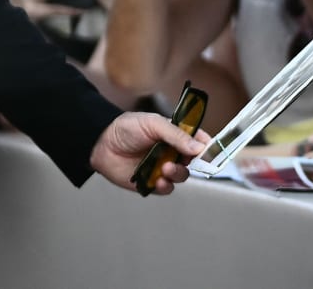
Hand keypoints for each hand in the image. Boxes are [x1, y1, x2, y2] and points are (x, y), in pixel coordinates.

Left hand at [89, 112, 206, 194]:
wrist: (101, 143)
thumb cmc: (126, 128)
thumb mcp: (153, 124)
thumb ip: (176, 135)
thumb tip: (199, 147)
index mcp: (175, 134)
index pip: (198, 140)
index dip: (207, 145)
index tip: (211, 150)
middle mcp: (171, 152)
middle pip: (193, 161)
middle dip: (193, 163)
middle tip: (186, 160)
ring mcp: (162, 167)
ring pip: (181, 176)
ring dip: (177, 174)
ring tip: (166, 169)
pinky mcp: (151, 182)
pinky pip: (166, 188)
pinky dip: (165, 186)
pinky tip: (158, 180)